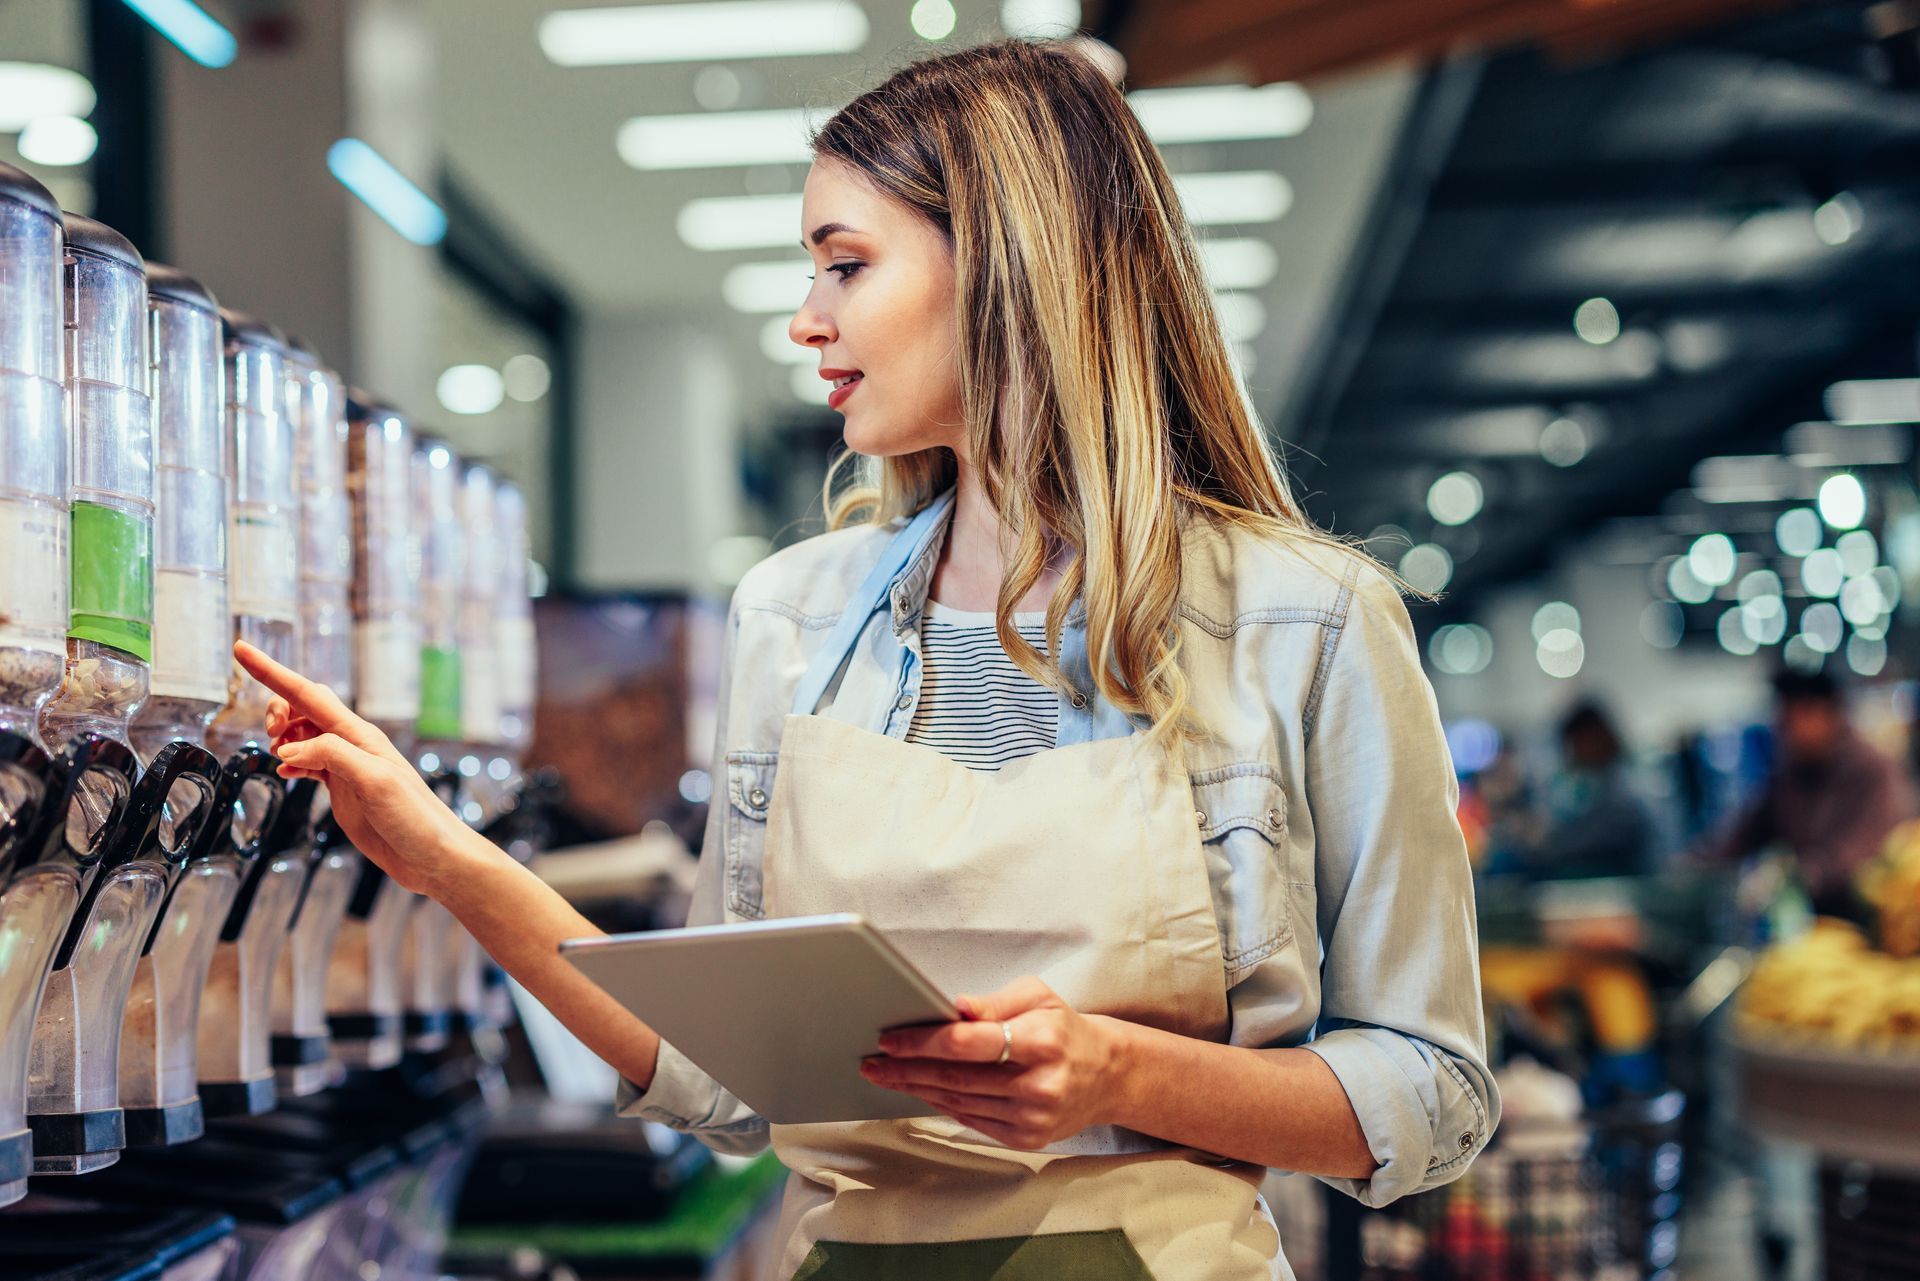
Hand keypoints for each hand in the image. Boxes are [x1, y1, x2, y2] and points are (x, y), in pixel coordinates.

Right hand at [234, 639, 473, 896]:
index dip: (271, 671)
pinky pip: (308, 761)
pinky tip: (286, 771)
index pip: (307, 693)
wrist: (432, 855)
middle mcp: (353, 744)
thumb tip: (289, 747)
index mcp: (360, 735)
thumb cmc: (414, 818)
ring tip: (277, 752)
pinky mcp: (343, 787)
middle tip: (271, 732)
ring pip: (304, 732)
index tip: (240, 649)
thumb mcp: (374, 781)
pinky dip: (291, 760)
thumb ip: (332, 756)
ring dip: (282, 734)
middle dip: (277, 707)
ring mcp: (347, 765)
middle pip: (304, 705)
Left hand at [859, 976, 1125, 1149]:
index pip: (967, 1043)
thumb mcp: (1037, 997)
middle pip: (956, 1078)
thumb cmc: (1064, 1029)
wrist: (1107, 1075)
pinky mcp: (1027, 1139)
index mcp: (1040, 1041)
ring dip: (916, 1089)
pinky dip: (941, 1105)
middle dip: (907, 1069)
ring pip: (958, 1102)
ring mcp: (1032, 1117)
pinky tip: (921, 1091)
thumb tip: (953, 1008)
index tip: (890, 1040)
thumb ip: (994, 1002)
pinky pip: (971, 1121)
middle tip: (872, 1062)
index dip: (923, 1042)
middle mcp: (1038, 1083)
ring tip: (887, 1076)